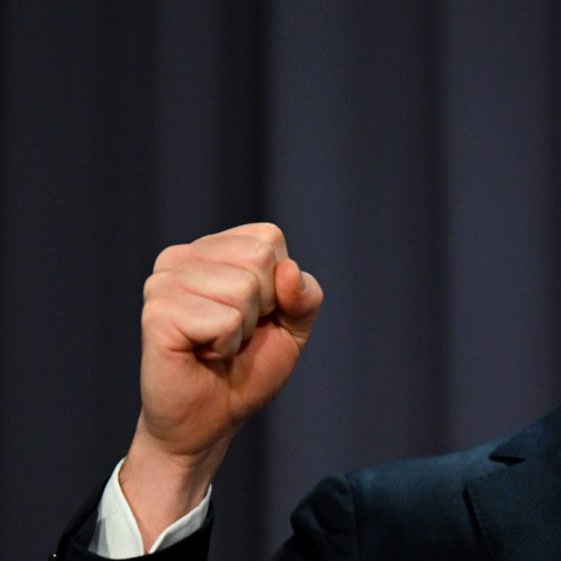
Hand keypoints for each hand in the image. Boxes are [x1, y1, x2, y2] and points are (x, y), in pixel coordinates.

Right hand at [121, 223, 322, 545]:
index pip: (268, 238)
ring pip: (243, 289)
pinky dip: (225, 345)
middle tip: (234, 334)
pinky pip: (224, 320)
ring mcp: (163, 283)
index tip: (256, 315)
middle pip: (258, 259)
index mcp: (210, 249)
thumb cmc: (247, 369)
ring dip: (242, 330)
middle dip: (263, 307)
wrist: (210, 422)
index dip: (278, 286)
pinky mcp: (157, 314)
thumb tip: (288, 270)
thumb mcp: (293, 327)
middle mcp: (180, 257)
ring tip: (216, 345)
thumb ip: (305, 295)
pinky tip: (202, 354)